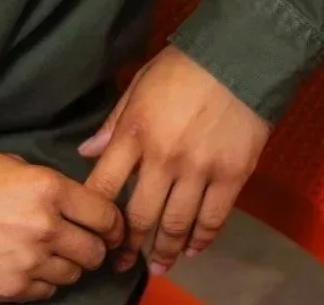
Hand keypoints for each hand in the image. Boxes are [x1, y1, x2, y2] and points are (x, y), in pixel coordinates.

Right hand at [0, 151, 123, 301]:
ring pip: (74, 274)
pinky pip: (48, 291)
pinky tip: (31, 265)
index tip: (112, 227)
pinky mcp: (15, 289)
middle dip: (94, 246)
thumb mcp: (18, 167)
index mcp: (50, 189)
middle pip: (95, 251)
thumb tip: (79, 204)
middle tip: (84, 241)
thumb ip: (52, 186)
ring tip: (53, 252)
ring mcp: (32, 262)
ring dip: (69, 264)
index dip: (114, 223)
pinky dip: (45, 280)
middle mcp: (47, 228)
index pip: (105, 215)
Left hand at [79, 46, 270, 278]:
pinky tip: (192, 250)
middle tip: (123, 262)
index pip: (105, 183)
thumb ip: (113, 123)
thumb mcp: (138, 85)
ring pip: (176, 224)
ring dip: (165, 251)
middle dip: (129, 244)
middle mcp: (163, 157)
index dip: (97, 213)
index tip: (95, 230)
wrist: (237, 57)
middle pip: (140, 214)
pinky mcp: (231, 177)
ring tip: (158, 265)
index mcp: (134, 132)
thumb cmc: (181, 68)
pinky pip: (213, 219)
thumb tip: (86, 153)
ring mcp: (199, 170)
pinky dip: (201, 239)